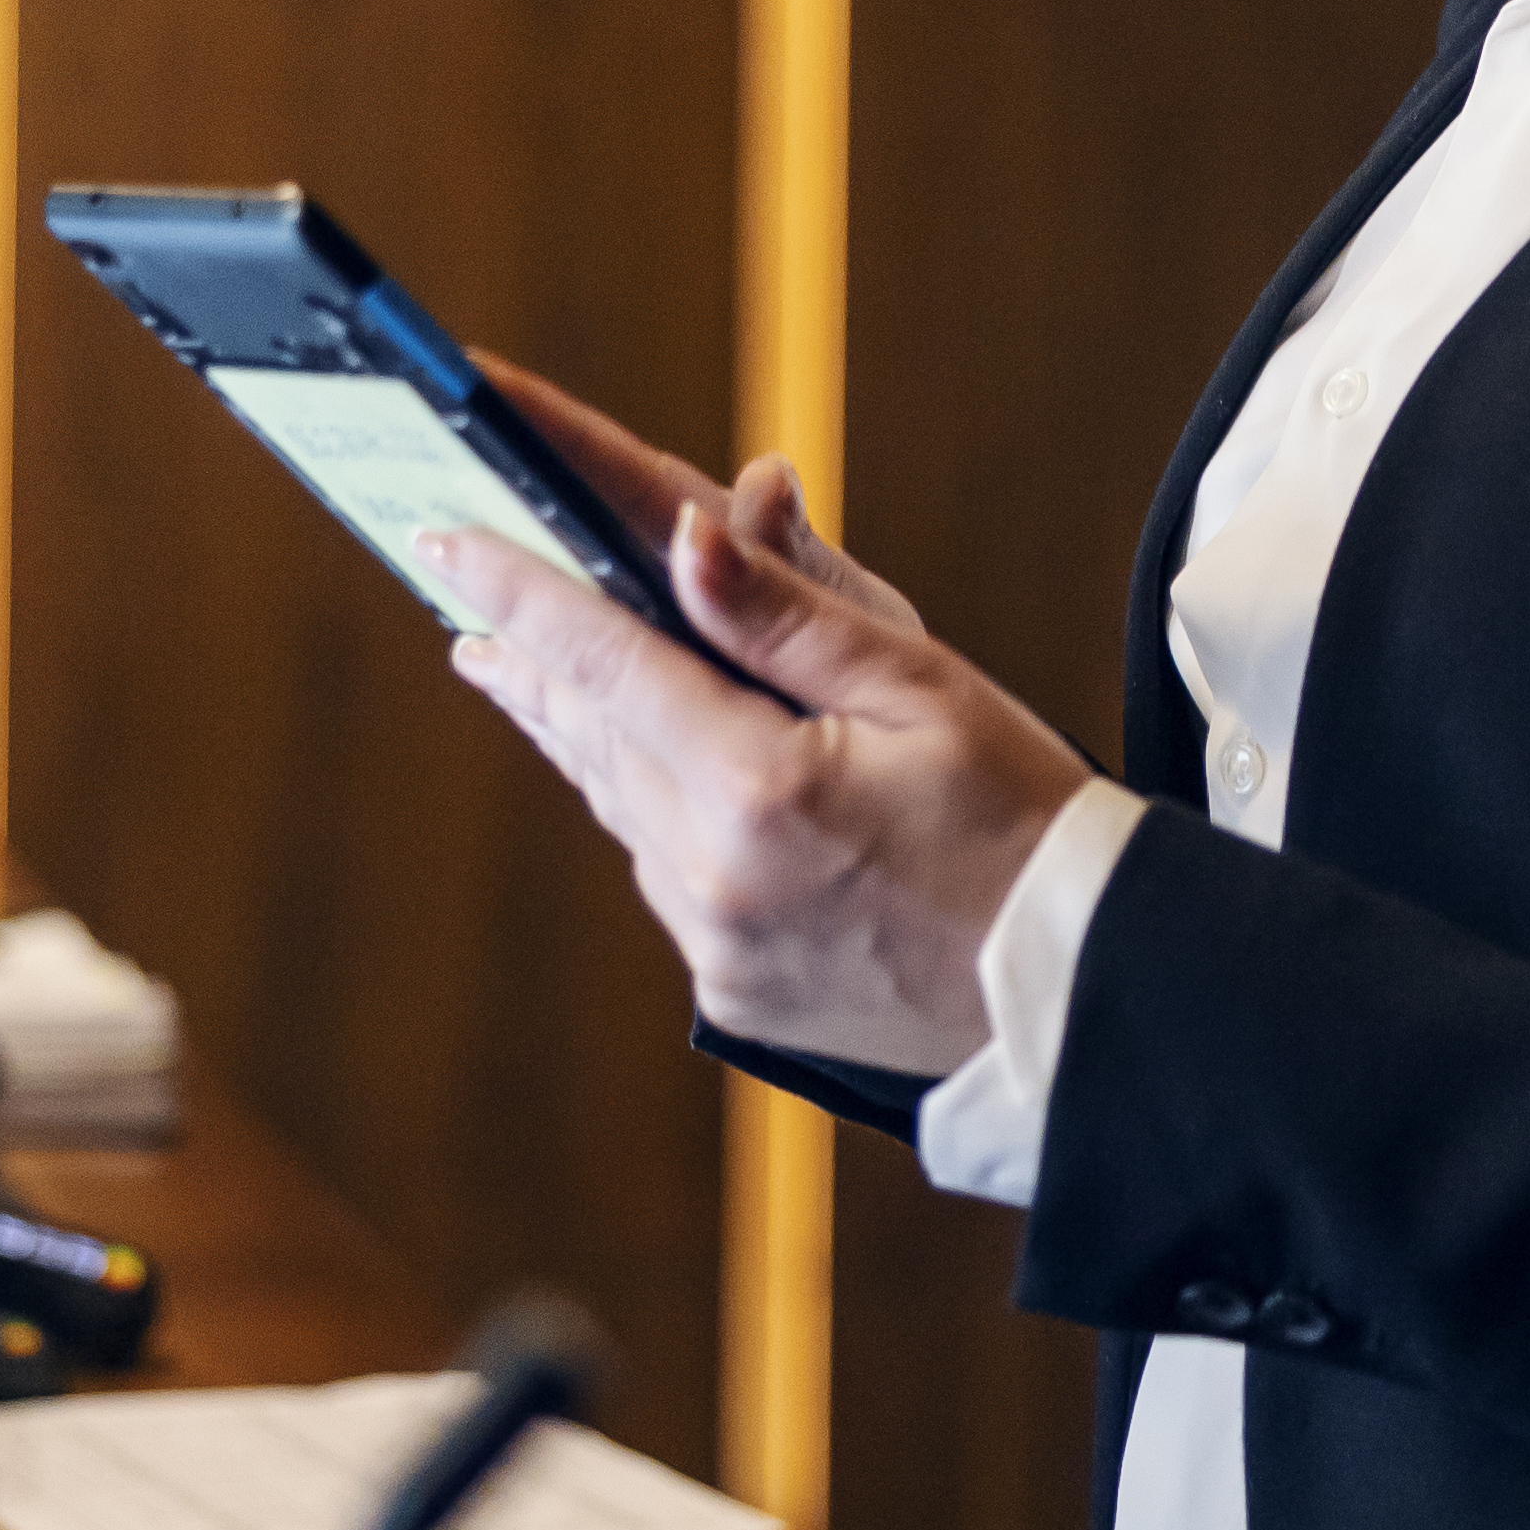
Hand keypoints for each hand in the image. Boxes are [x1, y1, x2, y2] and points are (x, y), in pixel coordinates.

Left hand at [428, 362, 1091, 1071]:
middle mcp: (717, 876)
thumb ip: (791, 616)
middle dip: (528, 656)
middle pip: (592, 735)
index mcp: (761, 789)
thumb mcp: (927, 689)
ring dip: (579, 731)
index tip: (448, 540)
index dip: (519, 590)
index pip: (605, 660)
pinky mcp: (731, 993)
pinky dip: (646, 810)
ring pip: (618, 809)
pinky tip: (646, 773)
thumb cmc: (1027, 825)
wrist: (1082, 995)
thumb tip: (685, 534)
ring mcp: (717, 946)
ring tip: (529, 669)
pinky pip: (663, 877)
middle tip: (469, 597)